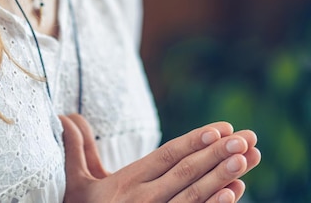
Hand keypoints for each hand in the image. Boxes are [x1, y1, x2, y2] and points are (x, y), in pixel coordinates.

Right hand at [61, 114, 260, 202]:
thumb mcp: (76, 184)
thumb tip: (63, 116)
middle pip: (186, 174)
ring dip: (223, 176)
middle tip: (246, 137)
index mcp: (126, 184)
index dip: (192, 142)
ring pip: (195, 196)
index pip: (166, 158)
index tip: (219, 128)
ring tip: (248, 159)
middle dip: (217, 154)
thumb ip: (76, 149)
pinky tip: (234, 194)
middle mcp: (144, 202)